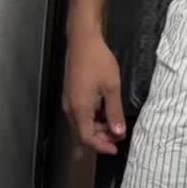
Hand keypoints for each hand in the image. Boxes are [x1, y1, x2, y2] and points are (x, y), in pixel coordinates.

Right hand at [63, 31, 125, 154]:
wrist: (82, 39)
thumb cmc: (98, 60)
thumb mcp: (111, 86)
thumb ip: (114, 111)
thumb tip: (118, 132)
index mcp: (79, 109)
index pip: (87, 138)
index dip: (101, 146)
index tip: (116, 148)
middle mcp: (70, 109)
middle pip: (82, 133)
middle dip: (100, 138)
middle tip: (118, 135)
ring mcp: (68, 100)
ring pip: (81, 124)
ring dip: (97, 128)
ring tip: (114, 124)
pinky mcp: (70, 93)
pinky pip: (79, 114)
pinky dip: (92, 118)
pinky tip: (104, 111)